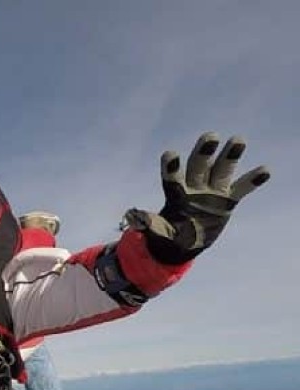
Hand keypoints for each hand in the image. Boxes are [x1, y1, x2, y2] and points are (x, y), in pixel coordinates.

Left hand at [123, 132, 269, 264]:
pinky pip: (241, 188)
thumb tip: (133, 215)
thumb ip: (149, 223)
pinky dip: (252, 180)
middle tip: (209, 136)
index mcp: (175, 193)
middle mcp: (194, 187)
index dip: (171, 167)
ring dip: (230, 156)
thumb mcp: (158, 232)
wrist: (183, 243)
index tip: (170, 154)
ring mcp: (212, 192)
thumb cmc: (167, 235)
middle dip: (204, 152)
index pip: (172, 177)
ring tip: (238, 139)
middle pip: (199, 166)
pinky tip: (265, 171)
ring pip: (222, 169)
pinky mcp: (227, 200)